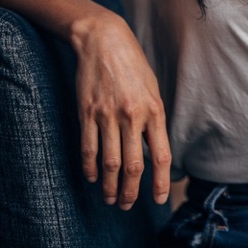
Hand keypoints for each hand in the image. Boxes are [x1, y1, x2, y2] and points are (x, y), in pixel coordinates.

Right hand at [72, 13, 171, 208]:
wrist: (104, 41)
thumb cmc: (133, 66)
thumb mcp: (152, 90)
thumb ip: (154, 120)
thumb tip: (155, 150)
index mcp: (154, 111)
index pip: (161, 156)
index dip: (160, 182)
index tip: (160, 199)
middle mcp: (132, 116)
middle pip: (134, 165)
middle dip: (132, 191)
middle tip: (129, 206)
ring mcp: (107, 115)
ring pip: (110, 162)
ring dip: (111, 186)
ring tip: (111, 199)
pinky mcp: (86, 113)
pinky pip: (89, 148)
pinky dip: (90, 168)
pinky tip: (93, 178)